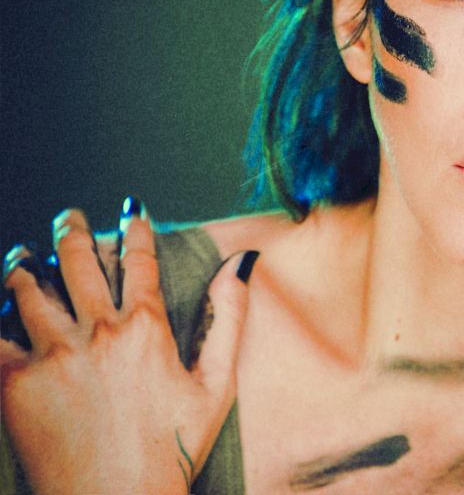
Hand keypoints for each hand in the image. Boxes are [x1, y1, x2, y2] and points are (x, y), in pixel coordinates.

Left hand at [0, 201, 256, 494]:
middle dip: (72, 232)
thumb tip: (240, 264)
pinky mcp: (13, 383)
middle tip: (69, 217)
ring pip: (27, 292)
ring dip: (22, 268)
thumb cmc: (169, 450)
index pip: (139, 263)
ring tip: (19, 257)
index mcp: (146, 328)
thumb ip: (229, 317)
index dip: (137, 232)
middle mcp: (97, 332)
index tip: (132, 213)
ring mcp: (51, 355)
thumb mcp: (217, 385)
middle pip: (78, 264)